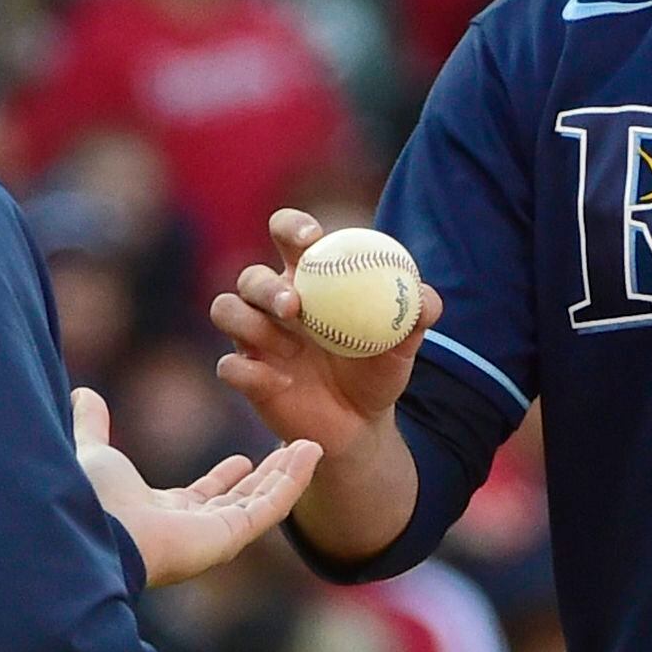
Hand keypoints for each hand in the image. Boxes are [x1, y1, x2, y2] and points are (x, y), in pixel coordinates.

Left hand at [70, 386, 319, 588]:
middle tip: (292, 451)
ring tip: (312, 447)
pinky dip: (293, 480)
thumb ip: (92, 427)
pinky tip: (310, 452)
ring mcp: (215, 536)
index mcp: (164, 514)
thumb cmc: (89, 499)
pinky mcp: (230, 537)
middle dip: (268, 477)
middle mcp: (193, 529)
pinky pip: (271, 506)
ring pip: (263, 502)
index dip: (224, 479)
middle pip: (242, 501)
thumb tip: (83, 395)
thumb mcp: (94, 452)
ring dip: (289, 476)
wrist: (93, 527)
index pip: (204, 497)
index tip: (243, 459)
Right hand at [211, 210, 442, 462]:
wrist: (359, 425)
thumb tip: (426, 297)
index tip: (311, 238)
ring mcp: (254, 338)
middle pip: (249, 276)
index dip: (291, 226)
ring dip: (250, 324)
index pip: (287, 234)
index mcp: (308, 279)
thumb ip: (416, 316)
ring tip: (290, 349)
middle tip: (294, 307)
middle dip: (265, 285)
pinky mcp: (246, 374)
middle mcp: (273, 303)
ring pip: (225, 310)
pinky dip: (249, 370)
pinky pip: (229, 365)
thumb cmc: (377, 370)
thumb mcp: (403, 345)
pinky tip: (281, 382)